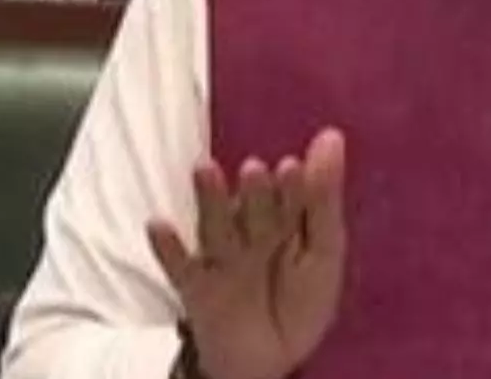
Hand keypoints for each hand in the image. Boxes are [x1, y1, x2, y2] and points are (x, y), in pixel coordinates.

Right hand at [148, 129, 346, 378]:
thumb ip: (324, 198)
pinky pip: (180, 268)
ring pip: (217, 228)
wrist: (270, 360)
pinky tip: (157, 225)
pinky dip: (169, 248)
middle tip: (255, 170)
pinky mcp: (197, 288)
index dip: (291, 186)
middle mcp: (250, 233)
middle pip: (253, 211)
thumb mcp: (323, 252)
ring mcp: (222, 259)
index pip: (289, 198)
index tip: (292, 167)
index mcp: (283, 219)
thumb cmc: (301, 301)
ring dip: (211, 200)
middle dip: (255, 193)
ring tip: (205, 169)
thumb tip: (333, 134)